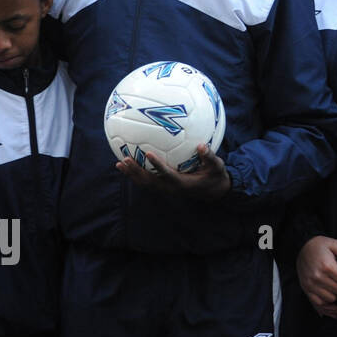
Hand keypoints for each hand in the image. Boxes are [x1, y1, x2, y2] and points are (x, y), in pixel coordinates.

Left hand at [116, 144, 230, 200]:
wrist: (213, 191)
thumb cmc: (215, 175)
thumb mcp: (217, 166)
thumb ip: (209, 156)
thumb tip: (201, 145)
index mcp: (183, 183)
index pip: (167, 174)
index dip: (157, 165)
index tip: (148, 153)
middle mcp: (171, 188)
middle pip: (150, 182)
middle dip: (136, 171)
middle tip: (125, 159)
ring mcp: (166, 189)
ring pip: (145, 184)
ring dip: (132, 174)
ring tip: (120, 164)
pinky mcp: (164, 187)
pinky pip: (147, 182)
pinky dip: (136, 175)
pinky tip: (127, 166)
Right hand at [297, 236, 336, 315]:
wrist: (300, 248)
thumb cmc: (320, 245)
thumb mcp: (334, 243)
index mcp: (327, 265)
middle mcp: (318, 277)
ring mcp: (311, 284)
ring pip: (332, 299)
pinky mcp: (306, 289)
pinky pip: (319, 303)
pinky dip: (327, 304)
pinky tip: (333, 301)